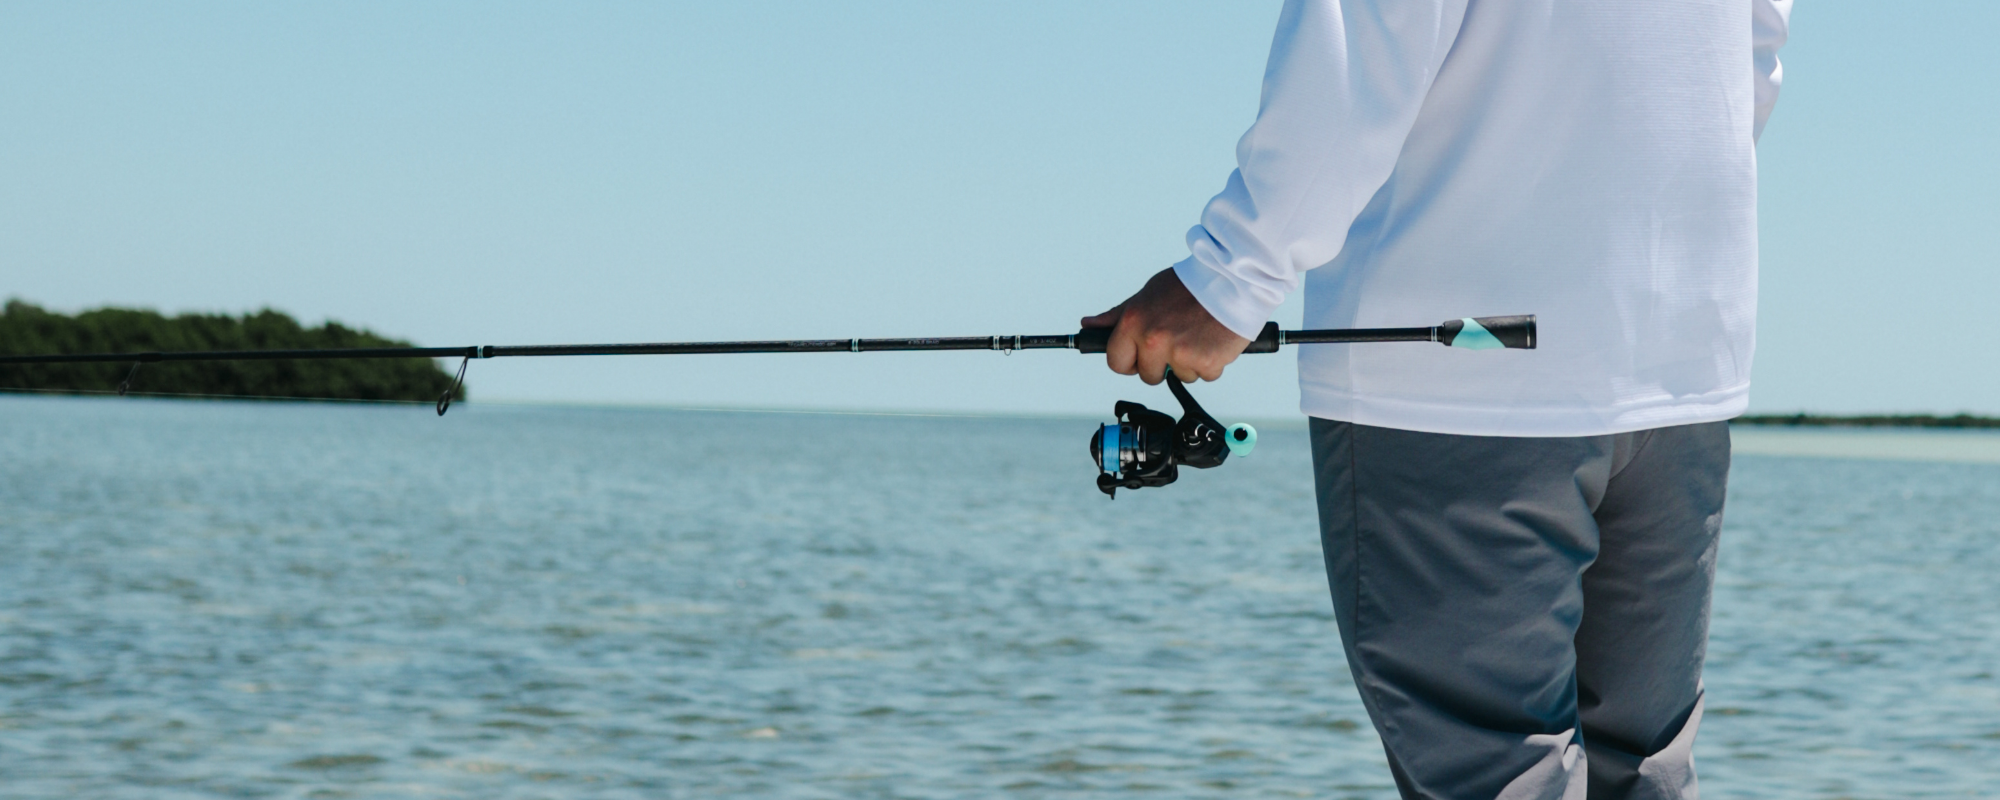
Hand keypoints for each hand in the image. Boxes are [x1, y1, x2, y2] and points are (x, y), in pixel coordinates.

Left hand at [1081, 267, 1250, 384]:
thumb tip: (1088, 325)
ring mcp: (1179, 353)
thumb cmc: (1189, 286)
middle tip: (1177, 338)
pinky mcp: (1206, 363)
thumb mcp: (1147, 294)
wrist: (1232, 279)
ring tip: (1197, 334)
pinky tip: (1212, 339)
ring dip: (1188, 362)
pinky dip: (1210, 362)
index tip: (1140, 355)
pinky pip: (1204, 376)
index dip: (1129, 361)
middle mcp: (1153, 339)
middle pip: (1148, 376)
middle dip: (1162, 363)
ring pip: (1179, 377)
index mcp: (1133, 322)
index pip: (1116, 362)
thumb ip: (1118, 316)